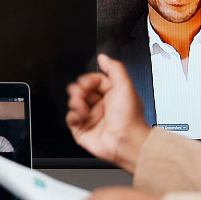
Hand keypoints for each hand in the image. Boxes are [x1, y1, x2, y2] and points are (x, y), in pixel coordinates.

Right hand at [66, 54, 150, 173]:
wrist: (126, 142)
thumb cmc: (130, 118)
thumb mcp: (125, 85)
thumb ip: (114, 68)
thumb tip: (103, 57)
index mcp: (112, 94)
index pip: (93, 80)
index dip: (87, 80)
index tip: (86, 83)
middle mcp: (101, 105)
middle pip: (81, 90)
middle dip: (78, 90)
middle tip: (81, 94)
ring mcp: (91, 117)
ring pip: (74, 103)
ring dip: (75, 103)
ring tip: (83, 108)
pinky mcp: (82, 129)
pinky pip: (70, 118)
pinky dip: (73, 116)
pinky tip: (81, 117)